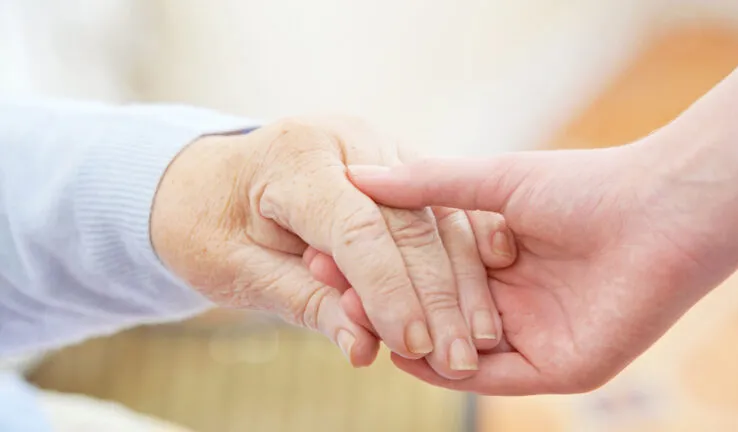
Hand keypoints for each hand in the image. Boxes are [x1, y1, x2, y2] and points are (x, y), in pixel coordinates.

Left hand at [149, 116, 505, 376]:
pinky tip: (480, 297)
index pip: (357, 228)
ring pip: (437, 216)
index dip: (388, 290)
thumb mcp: (237, 269)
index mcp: (297, 157)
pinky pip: (439, 211)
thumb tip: (364, 348)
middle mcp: (348, 141)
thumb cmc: (209, 225)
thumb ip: (304, 302)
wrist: (208, 183)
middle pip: (409, 223)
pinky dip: (460, 256)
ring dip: (461, 281)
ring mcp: (380, 149)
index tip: (414, 344)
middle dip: (437, 296)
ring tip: (478, 341)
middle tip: (457, 359)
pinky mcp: (398, 167)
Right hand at [340, 136, 737, 394]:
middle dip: (383, 306)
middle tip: (331, 293)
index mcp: (497, 261)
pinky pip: (491, 377)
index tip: (329, 254)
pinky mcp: (556, 367)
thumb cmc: (583, 187)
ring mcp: (532, 336)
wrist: (658, 212)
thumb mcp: (491, 180)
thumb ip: (426, 186)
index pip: (425, 274)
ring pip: (455, 349)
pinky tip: (405, 354)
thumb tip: (356, 176)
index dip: (379, 267)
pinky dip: (446, 371)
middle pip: (434, 313)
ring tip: (354, 322)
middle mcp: (510, 301)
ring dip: (407, 339)